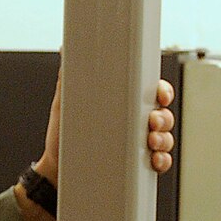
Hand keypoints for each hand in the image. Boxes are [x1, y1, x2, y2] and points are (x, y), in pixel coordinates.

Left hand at [32, 77, 176, 182]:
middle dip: (163, 117)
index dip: (162, 92)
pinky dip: (161, 161)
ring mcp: (139, 144)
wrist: (56, 169)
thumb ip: (69, 78)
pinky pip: (160, 162)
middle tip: (152, 121)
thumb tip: (66, 51)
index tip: (160, 95)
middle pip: (163, 114)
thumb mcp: (65, 104)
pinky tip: (154, 160)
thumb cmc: (63, 135)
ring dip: (163, 139)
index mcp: (124, 103)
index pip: (151, 92)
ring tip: (151, 141)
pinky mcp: (138, 166)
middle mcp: (135, 122)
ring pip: (165, 138)